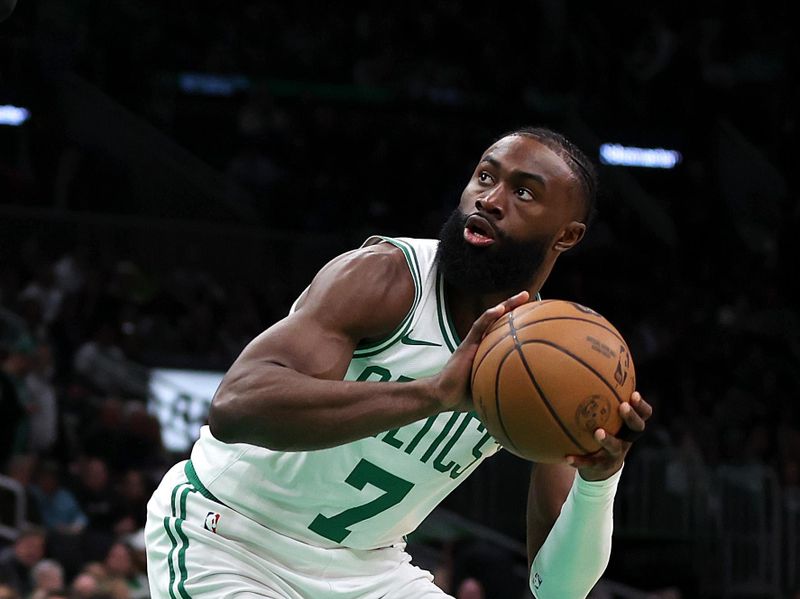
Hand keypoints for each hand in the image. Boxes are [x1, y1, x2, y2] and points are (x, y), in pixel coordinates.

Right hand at [430, 291, 529, 411]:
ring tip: (522, 295)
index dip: (518, 323)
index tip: (534, 316)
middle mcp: (481, 342)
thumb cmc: (465, 396)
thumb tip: (528, 397)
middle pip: (500, 320)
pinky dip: (489, 316)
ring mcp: (473, 342)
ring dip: (506, 305)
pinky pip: (478, 327)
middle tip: (529, 296)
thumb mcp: (490, 389)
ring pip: (491, 318)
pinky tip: (500, 308)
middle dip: (515, 307)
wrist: (444, 396)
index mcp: (488, 351)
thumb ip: (505, 388)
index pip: (504, 332)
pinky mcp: (466, 344)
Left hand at [566, 391, 652, 480]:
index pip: (644, 414)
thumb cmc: (602, 432)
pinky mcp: (601, 466)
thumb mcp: (604, 417)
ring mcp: (615, 453)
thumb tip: (583, 365)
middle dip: (631, 416)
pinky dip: (579, 460)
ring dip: (608, 439)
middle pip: (637, 428)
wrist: (600, 468)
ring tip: (598, 432)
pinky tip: (567, 457)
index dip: (641, 405)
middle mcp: (627, 439)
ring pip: (615, 447)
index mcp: (629, 426)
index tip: (634, 393)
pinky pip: (590, 463)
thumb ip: (598, 397)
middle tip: (622, 406)